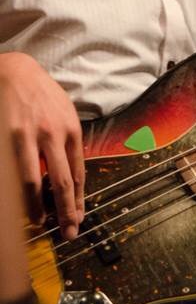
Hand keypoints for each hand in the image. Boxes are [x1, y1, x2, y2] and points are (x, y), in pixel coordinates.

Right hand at [0, 53, 84, 240]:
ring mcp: (29, 137)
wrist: (15, 71)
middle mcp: (53, 134)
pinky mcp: (10, 138)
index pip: (79, 172)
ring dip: (36, 208)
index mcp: (71, 129)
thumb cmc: (41, 93)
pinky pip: (13, 173)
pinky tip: (18, 204)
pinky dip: (17, 192)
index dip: (79, 199)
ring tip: (38, 222)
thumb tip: (70, 172)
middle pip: (62, 182)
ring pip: (34, 183)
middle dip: (66, 212)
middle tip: (68, 232)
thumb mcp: (64, 112)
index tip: (79, 217)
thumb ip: (68, 140)